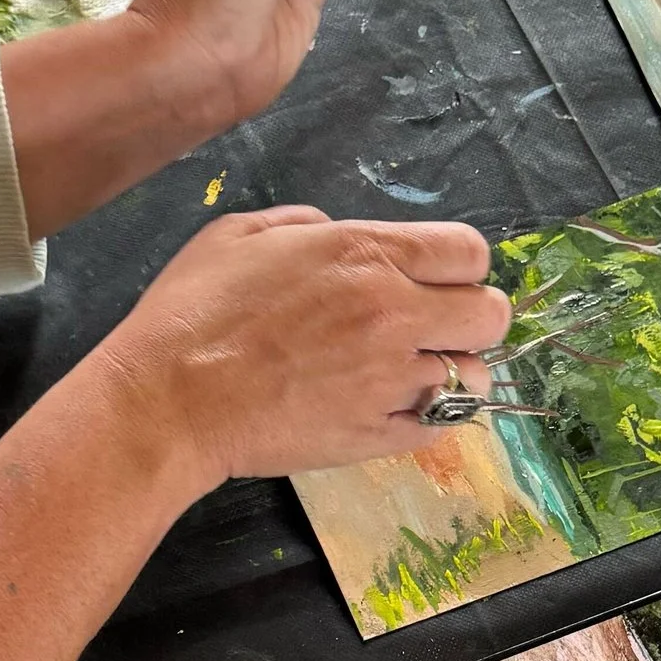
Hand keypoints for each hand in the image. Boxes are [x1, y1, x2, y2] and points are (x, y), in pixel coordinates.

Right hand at [96, 206, 510, 490]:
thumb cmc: (193, 311)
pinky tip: (393, 406)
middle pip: (490, 314)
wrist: (170, 401)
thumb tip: (332, 234)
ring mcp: (391, 380)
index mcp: (365, 255)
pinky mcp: (377, 434)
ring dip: (451, 370)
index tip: (433, 277)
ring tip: (413, 372)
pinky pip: (440, 425)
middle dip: (469, 316)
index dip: (458, 264)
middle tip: (433, 325)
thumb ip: (302, 225)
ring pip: (473, 375)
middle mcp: (393, 314)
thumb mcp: (239, 234)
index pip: (469, 252)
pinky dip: (427, 415)